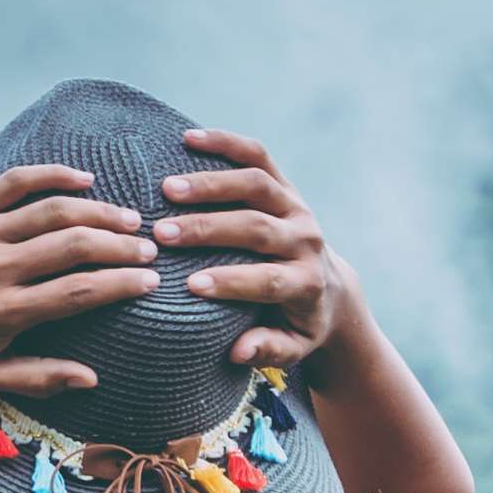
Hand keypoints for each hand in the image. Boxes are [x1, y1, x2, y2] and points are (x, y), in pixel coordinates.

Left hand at [0, 165, 157, 395]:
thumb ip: (38, 379)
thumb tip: (91, 378)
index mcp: (4, 311)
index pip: (78, 292)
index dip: (121, 284)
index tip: (150, 282)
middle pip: (74, 246)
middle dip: (120, 246)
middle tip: (148, 249)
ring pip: (53, 211)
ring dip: (99, 212)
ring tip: (129, 219)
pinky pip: (16, 181)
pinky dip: (53, 174)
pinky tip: (85, 179)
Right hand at [158, 128, 351, 372]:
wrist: (331, 289)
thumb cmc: (299, 323)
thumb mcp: (292, 348)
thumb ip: (267, 350)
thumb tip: (238, 353)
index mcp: (306, 281)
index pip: (270, 279)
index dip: (233, 282)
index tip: (191, 286)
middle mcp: (305, 239)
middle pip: (257, 227)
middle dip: (208, 230)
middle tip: (162, 234)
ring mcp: (296, 206)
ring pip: (256, 185)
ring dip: (210, 184)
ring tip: (166, 188)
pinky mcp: (285, 185)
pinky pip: (257, 156)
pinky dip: (225, 142)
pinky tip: (187, 138)